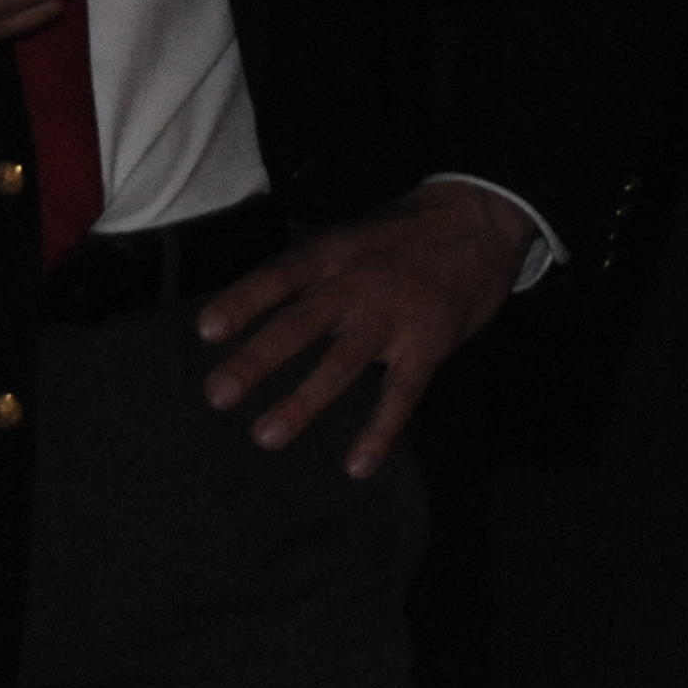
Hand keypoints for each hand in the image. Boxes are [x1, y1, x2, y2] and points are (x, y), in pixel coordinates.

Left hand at [194, 180, 535, 478]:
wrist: (479, 221)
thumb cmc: (404, 234)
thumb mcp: (353, 235)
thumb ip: (314, 272)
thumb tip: (260, 310)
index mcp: (334, 254)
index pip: (280, 276)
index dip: (244, 301)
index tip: (208, 331)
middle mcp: (357, 284)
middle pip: (300, 325)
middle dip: (257, 361)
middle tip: (218, 396)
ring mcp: (393, 316)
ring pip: (341, 365)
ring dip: (302, 402)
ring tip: (266, 437)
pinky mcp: (428, 344)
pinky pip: (400, 395)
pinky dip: (379, 433)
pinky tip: (358, 466)